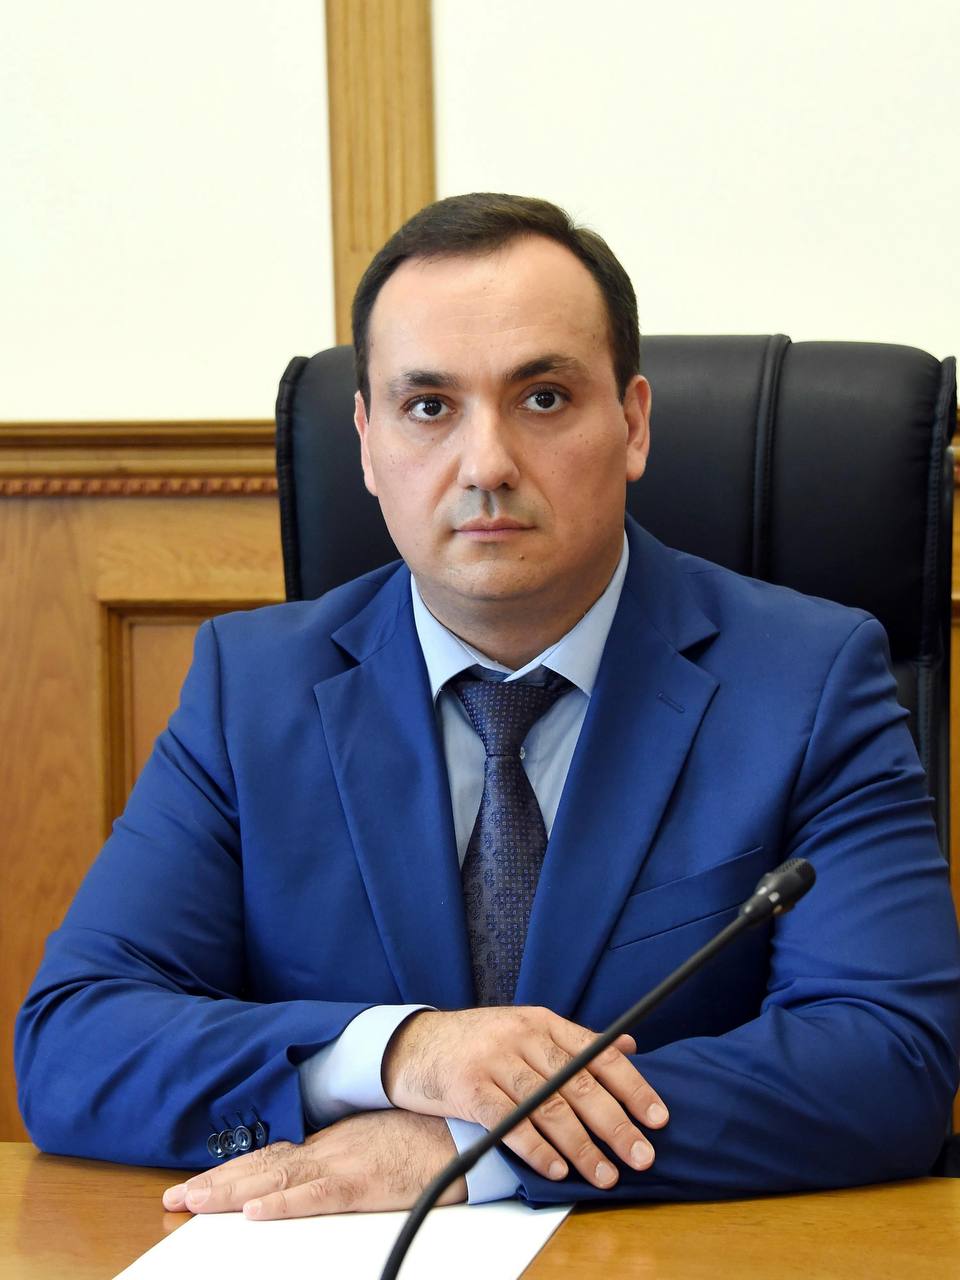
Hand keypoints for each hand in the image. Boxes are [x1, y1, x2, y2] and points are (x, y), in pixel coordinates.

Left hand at [161, 1111, 464, 1218]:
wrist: (465, 1127)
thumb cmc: (428, 1135)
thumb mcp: (380, 1141)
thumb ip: (349, 1154)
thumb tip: (323, 1170)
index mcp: (332, 1143)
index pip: (271, 1158)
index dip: (231, 1171)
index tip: (196, 1184)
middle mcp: (329, 1150)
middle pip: (263, 1168)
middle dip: (217, 1184)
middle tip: (177, 1199)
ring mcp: (344, 1165)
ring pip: (278, 1181)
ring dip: (234, 1193)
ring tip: (197, 1202)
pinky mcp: (365, 1184)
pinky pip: (319, 1196)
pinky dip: (287, 1204)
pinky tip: (259, 1212)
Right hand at [382, 1007, 667, 1189]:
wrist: (413, 1044)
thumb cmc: (477, 1042)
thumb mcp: (526, 1028)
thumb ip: (575, 1041)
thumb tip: (628, 1046)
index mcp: (543, 1022)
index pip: (599, 1053)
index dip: (633, 1086)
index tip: (658, 1117)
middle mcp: (523, 1037)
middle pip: (580, 1083)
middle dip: (616, 1124)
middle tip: (642, 1155)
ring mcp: (495, 1061)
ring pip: (549, 1106)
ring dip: (582, 1146)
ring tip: (605, 1174)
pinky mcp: (469, 1087)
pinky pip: (510, 1122)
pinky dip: (536, 1148)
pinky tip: (556, 1168)